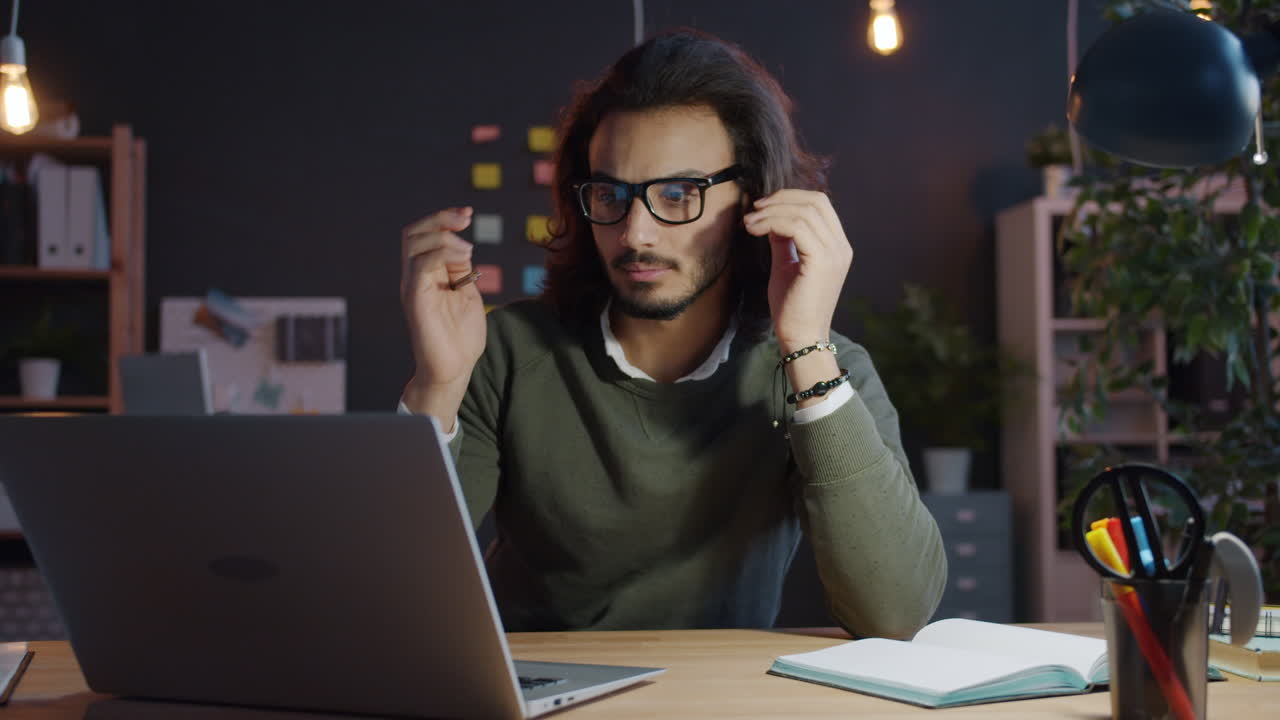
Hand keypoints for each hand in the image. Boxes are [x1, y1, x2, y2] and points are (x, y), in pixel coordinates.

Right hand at [400, 207, 486, 416]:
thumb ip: (460, 270)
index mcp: (427, 274)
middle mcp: (414, 277)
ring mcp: (412, 286)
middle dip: (440, 218)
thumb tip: (462, 245)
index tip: (467, 213)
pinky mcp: (415, 297)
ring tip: (467, 249)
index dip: (444, 219)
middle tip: (466, 218)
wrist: (454, 369)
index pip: (424, 235)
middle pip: (413, 232)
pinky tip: (463, 256)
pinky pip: (420, 263)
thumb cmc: (461, 337)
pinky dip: (442, 251)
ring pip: (414, 242)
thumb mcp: (467, 293)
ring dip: (444, 236)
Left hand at [743, 190, 852, 351]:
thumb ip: (783, 240)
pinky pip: (797, 227)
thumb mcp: (786, 265)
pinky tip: (755, 230)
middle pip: (816, 201)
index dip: (790, 197)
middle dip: (782, 198)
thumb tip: (771, 217)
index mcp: (836, 246)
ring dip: (771, 212)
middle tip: (755, 209)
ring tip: (750, 222)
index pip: (820, 204)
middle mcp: (840, 247)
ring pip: (804, 212)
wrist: (800, 337)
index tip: (762, 207)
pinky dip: (772, 222)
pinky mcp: (821, 262)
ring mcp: (834, 253)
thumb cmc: (792, 307)